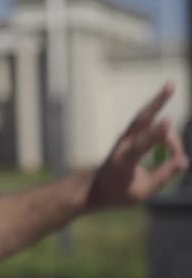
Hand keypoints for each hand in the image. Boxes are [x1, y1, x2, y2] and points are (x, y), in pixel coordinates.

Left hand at [86, 83, 188, 210]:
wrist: (95, 188)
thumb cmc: (118, 193)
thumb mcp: (142, 192)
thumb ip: (163, 175)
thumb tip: (184, 162)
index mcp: (123, 161)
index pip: (142, 144)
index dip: (156, 134)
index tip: (167, 121)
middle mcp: (123, 145)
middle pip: (142, 119)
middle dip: (157, 102)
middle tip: (171, 85)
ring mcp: (125, 139)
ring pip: (145, 118)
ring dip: (159, 104)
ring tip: (171, 89)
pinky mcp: (129, 138)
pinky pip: (147, 126)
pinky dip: (161, 128)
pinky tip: (170, 134)